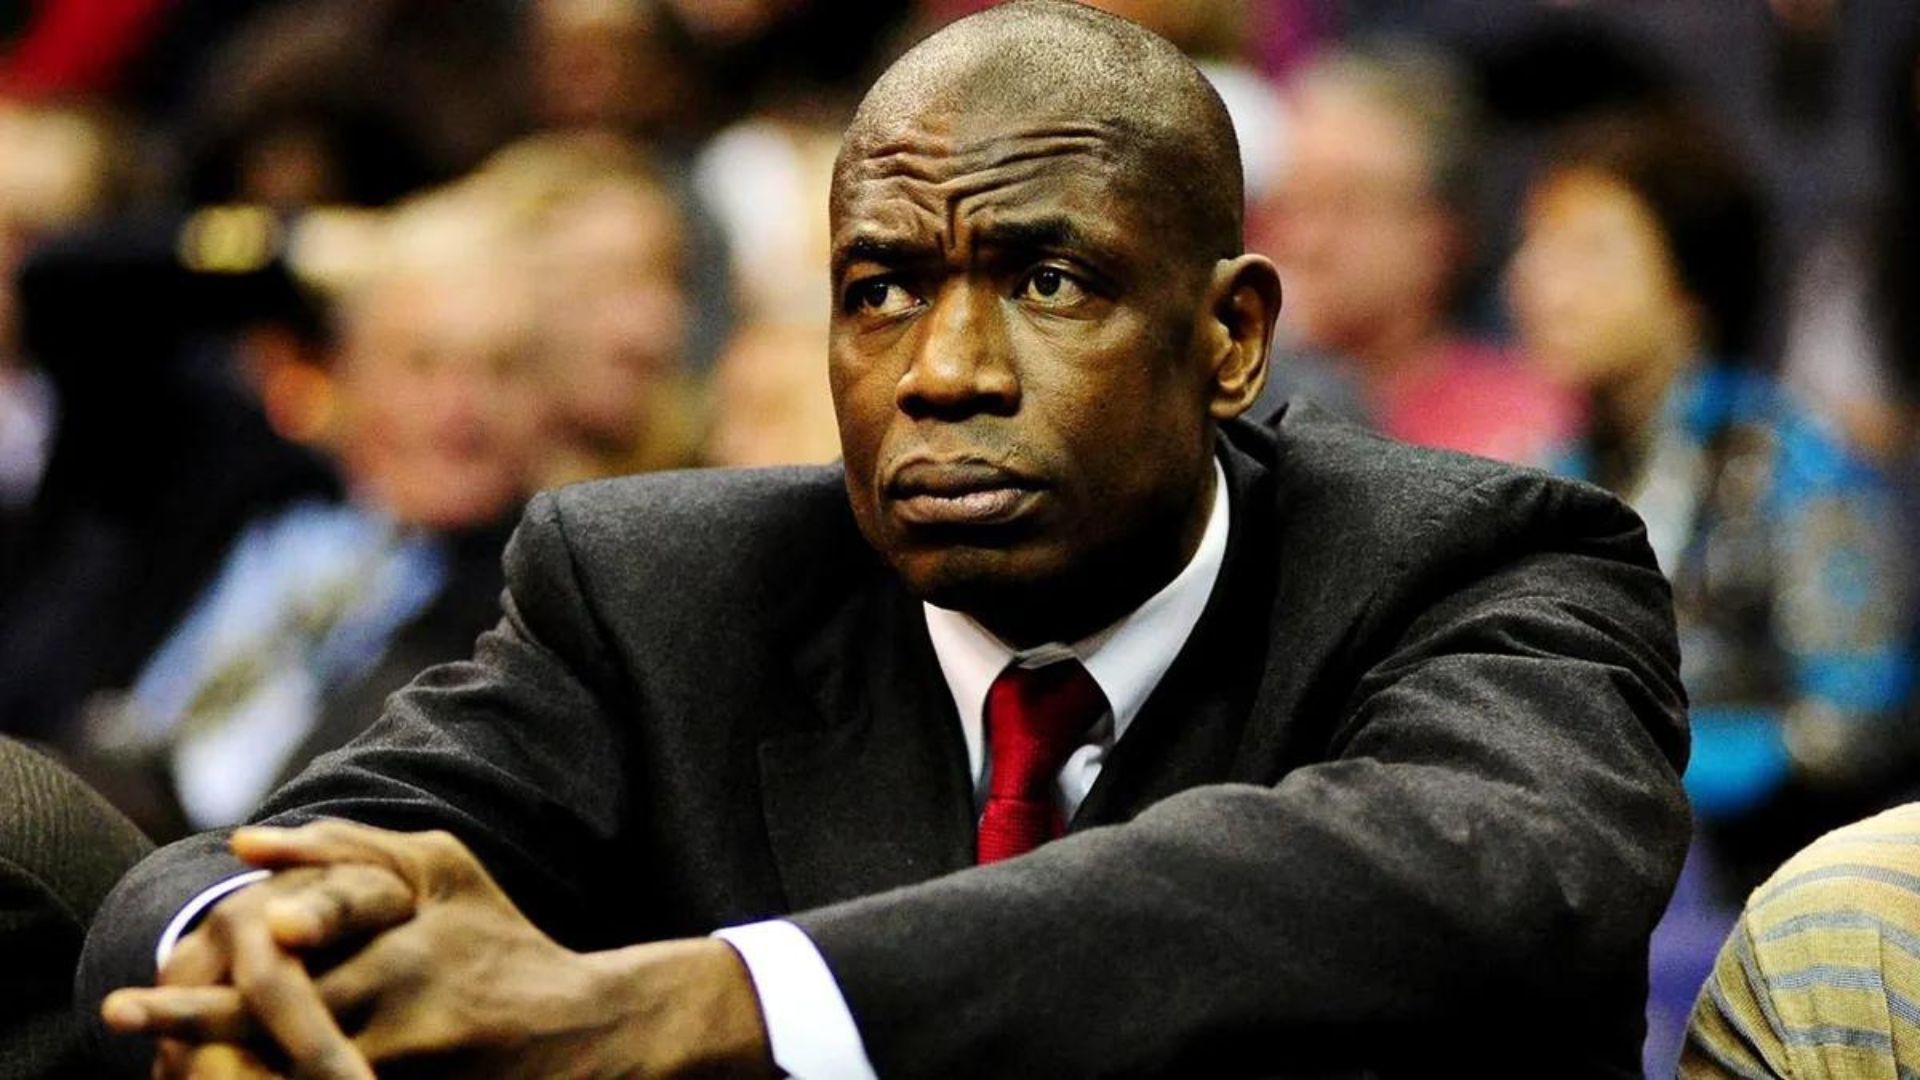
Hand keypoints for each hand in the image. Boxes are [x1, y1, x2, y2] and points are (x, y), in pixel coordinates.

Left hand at [119, 821, 776, 1077]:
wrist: (587, 1030)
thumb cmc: (502, 941)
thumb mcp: (442, 873)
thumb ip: (347, 849)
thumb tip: (243, 843)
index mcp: (402, 940)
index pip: (285, 969)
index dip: (207, 996)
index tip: (136, 1004)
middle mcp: (402, 1003)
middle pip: (276, 1034)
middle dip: (196, 1043)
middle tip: (130, 1034)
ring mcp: (412, 1063)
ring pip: (298, 1077)